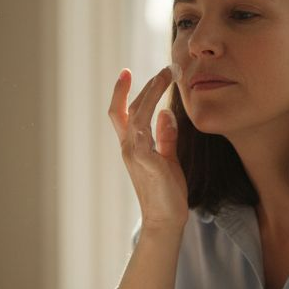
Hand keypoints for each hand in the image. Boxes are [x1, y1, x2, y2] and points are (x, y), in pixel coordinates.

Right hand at [108, 68, 187, 229]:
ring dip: (152, 91)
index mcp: (132, 146)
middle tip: (168, 68)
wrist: (165, 220)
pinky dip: (152, 112)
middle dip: (147, 85)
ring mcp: (134, 153)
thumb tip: (166, 113)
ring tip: (168, 75)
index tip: (126, 72)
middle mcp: (128, 147)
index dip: (121, 92)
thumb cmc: (166, 192)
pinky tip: (166, 104)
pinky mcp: (145, 160)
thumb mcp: (168, 159)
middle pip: (129, 107)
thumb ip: (166, 137)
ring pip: (137, 113)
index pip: (121, 113)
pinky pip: (144, 130)